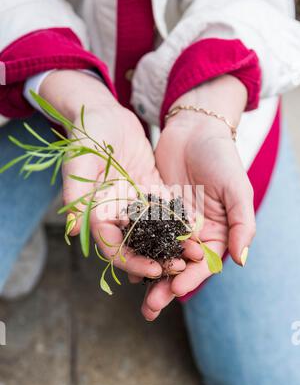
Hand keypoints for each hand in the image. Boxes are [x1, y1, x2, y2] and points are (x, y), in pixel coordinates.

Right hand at [40, 70, 184, 283]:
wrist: (105, 114)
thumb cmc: (87, 134)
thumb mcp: (80, 162)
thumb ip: (76, 195)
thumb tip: (73, 231)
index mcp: (97, 213)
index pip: (113, 247)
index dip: (132, 262)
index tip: (154, 270)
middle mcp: (117, 214)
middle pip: (136, 247)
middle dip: (157, 261)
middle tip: (180, 269)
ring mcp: (135, 205)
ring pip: (154, 234)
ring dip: (172, 247)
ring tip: (193, 256)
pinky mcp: (150, 192)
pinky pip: (166, 213)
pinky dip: (179, 225)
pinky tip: (197, 233)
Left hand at [142, 75, 255, 319]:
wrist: (194, 130)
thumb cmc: (221, 157)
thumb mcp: (237, 189)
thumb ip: (242, 224)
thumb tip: (241, 260)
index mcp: (217, 232)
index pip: (204, 263)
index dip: (191, 277)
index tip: (177, 289)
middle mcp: (193, 233)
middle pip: (179, 266)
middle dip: (165, 286)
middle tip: (150, 308)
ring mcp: (171, 224)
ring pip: (159, 255)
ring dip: (148, 275)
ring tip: (135, 295)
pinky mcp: (152, 212)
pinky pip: (143, 235)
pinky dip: (135, 249)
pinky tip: (123, 262)